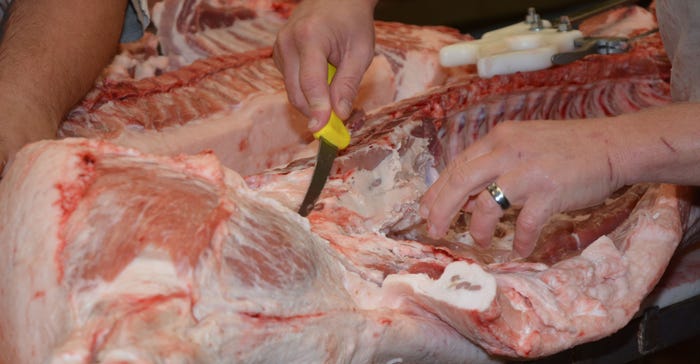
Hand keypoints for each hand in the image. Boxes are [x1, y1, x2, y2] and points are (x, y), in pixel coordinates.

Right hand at [272, 0, 376, 131]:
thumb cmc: (352, 22)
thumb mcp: (361, 52)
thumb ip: (348, 84)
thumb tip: (339, 114)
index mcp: (310, 37)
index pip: (310, 82)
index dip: (317, 109)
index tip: (322, 130)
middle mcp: (288, 42)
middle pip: (296, 92)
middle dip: (316, 111)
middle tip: (338, 124)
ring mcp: (279, 48)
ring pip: (292, 91)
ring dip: (312, 101)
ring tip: (335, 90)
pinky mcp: (278, 56)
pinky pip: (291, 84)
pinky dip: (306, 91)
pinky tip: (323, 79)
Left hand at [419, 119, 627, 256]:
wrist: (611, 144)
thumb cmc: (566, 147)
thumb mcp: (523, 145)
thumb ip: (495, 163)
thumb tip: (467, 195)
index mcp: (498, 139)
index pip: (457, 165)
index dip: (437, 190)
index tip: (424, 210)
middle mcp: (508, 151)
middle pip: (461, 182)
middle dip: (442, 209)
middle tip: (434, 230)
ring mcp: (529, 170)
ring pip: (487, 203)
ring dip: (478, 227)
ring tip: (480, 241)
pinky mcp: (550, 190)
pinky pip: (525, 222)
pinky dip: (521, 239)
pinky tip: (521, 248)